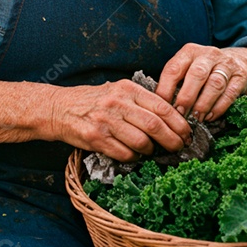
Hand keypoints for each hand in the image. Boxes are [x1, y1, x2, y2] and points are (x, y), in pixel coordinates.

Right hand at [44, 81, 191, 161]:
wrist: (59, 108)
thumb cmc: (93, 101)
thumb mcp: (117, 91)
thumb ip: (140, 100)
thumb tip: (171, 117)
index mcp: (127, 89)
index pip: (162, 106)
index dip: (179, 123)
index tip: (187, 133)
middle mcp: (118, 103)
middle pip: (155, 126)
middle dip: (172, 140)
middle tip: (178, 147)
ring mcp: (106, 121)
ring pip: (141, 142)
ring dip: (152, 151)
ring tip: (152, 151)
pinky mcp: (96, 138)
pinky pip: (125, 153)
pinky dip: (134, 157)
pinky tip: (134, 155)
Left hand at [155, 45, 246, 123]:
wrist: (241, 62)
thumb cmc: (206, 71)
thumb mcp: (189, 69)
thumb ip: (176, 83)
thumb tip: (157, 107)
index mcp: (189, 52)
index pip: (174, 68)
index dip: (165, 89)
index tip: (160, 108)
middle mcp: (208, 54)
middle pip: (196, 74)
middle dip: (187, 97)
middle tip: (180, 115)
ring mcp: (226, 64)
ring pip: (215, 84)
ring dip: (204, 104)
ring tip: (196, 119)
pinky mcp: (241, 75)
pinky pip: (230, 92)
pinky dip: (220, 107)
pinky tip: (211, 117)